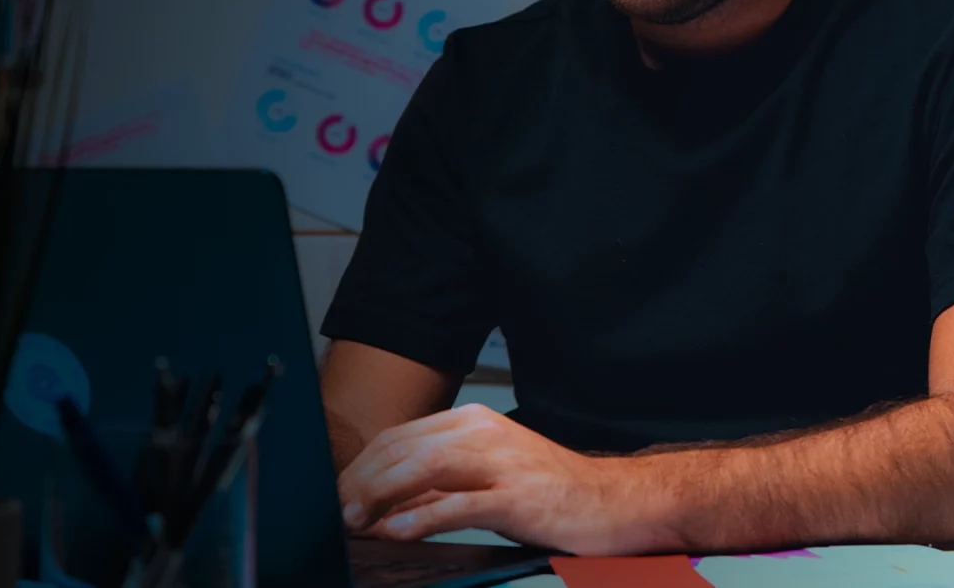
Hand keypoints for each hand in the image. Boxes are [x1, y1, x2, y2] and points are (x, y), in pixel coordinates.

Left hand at [333, 404, 671, 554]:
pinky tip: (397, 529)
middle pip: (402, 449)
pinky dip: (421, 517)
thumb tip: (387, 506)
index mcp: (472, 422)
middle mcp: (482, 433)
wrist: (617, 502)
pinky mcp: (517, 496)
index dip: (362, 466)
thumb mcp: (490, 478)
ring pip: (422, 469)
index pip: (400, 438)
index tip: (339, 493)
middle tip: (336, 511)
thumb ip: (441, 487)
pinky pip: (458, 504)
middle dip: (361, 481)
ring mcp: (501, 463)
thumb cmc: (554, 494)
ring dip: (380, 495)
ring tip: (355, 518)